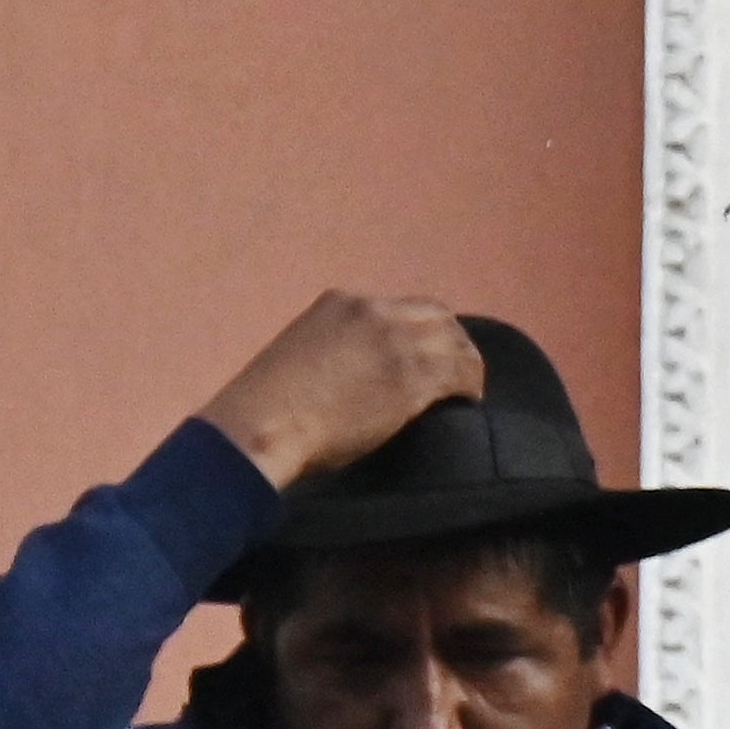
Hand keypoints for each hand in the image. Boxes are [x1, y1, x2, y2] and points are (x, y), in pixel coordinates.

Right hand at [198, 293, 482, 489]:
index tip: (426, 354)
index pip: (401, 307)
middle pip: (437, 316)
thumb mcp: (304, 356)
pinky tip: (467, 403)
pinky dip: (470, 386)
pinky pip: (461, 372)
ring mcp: (396, 339)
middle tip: (455, 371)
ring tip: (465, 390)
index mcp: (342, 302)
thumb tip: (363, 373)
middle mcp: (374, 310)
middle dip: (450, 341)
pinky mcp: (413, 374)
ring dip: (465, 364)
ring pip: (455, 341)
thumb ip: (337, 350)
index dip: (420, 331)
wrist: (260, 426)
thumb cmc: (267, 408)